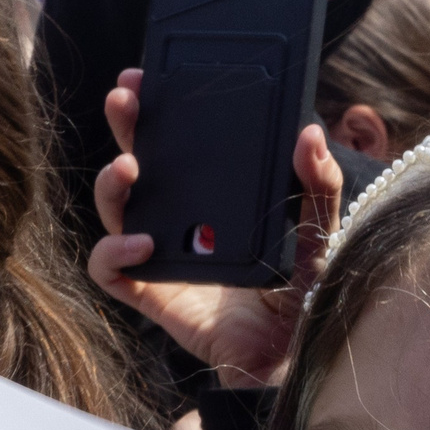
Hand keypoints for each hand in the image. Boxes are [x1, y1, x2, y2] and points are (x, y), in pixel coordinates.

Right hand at [88, 69, 343, 388]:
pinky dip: (114, 253)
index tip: (151, 76)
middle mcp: (181, 219)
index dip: (159, 109)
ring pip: (115, 211)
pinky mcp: (150, 294)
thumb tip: (309, 134)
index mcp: (214, 196)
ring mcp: (160, 255)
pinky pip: (110, 271)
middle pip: (139, 163)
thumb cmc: (304, 292)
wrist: (293, 354)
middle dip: (126, 126)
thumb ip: (318, 186)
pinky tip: (141, 241)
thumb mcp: (319, 230)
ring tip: (129, 168)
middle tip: (125, 97)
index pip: (179, 144)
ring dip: (110, 185)